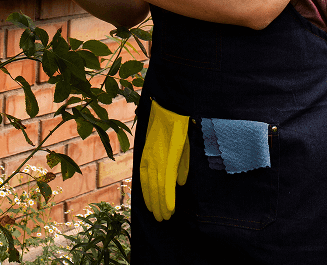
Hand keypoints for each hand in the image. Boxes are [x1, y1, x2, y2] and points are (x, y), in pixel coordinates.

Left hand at [140, 100, 189, 221]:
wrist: (172, 106)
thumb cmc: (175, 125)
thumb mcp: (175, 147)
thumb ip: (177, 165)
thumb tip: (180, 183)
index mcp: (149, 156)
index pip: (147, 181)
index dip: (150, 197)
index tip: (155, 211)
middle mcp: (149, 158)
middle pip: (151, 187)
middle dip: (155, 204)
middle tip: (160, 219)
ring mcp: (157, 157)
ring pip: (157, 187)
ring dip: (160, 204)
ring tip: (165, 217)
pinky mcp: (167, 155)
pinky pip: (166, 180)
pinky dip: (167, 195)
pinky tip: (170, 206)